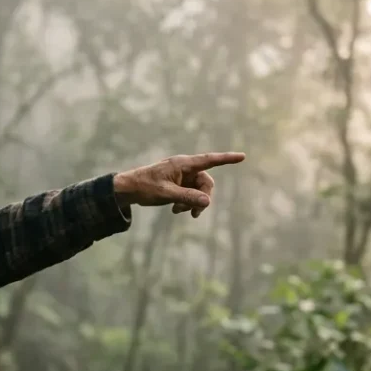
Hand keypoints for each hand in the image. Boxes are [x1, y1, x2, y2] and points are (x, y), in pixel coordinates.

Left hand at [113, 152, 245, 217]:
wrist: (128, 189)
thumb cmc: (145, 187)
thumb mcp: (166, 194)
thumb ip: (187, 197)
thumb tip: (207, 202)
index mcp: (183, 164)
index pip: (209, 160)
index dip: (226, 159)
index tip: (242, 156)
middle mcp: (185, 168)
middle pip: (206, 182)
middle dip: (202, 198)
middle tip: (193, 214)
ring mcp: (182, 176)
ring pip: (199, 190)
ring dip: (193, 202)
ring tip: (179, 212)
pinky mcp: (178, 183)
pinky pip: (190, 193)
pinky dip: (186, 202)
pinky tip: (175, 209)